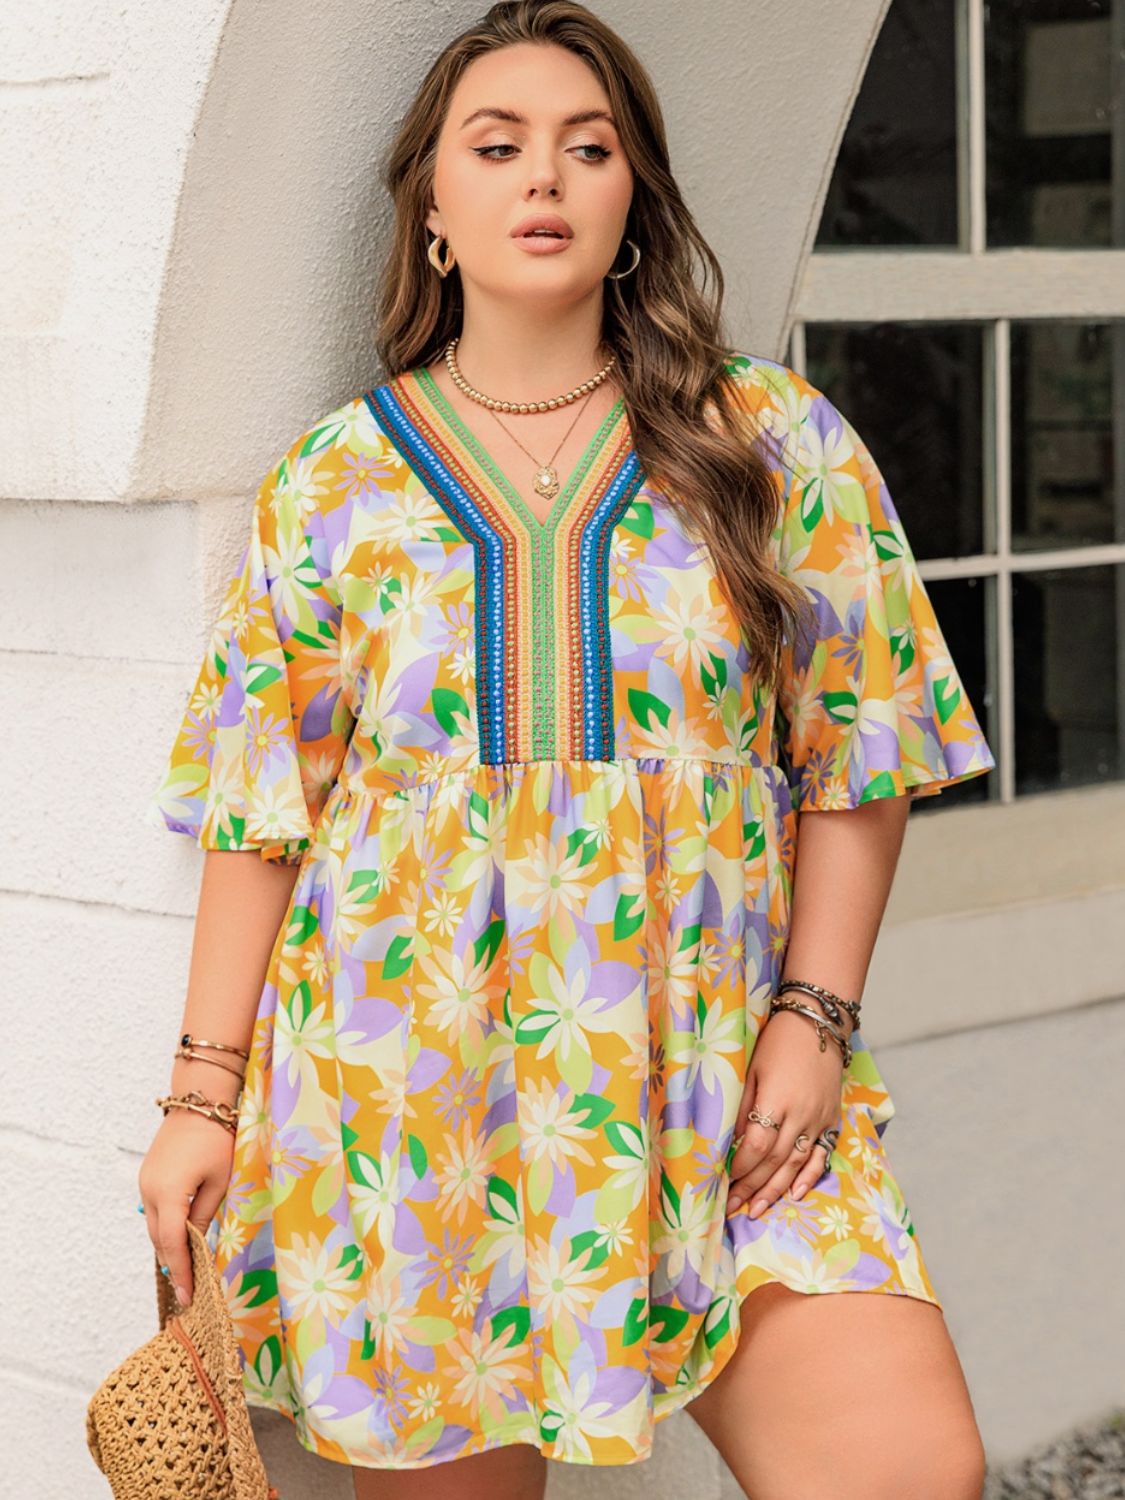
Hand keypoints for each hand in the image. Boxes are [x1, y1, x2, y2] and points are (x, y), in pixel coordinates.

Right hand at [137, 1109, 234, 1307]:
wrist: (198, 1102)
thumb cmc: (217, 1139)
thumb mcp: (219, 1181)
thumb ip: (205, 1215)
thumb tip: (197, 1244)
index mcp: (169, 1195)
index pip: (173, 1244)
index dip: (182, 1272)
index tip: (189, 1296)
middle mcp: (149, 1192)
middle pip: (160, 1239)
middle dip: (174, 1264)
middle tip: (189, 1290)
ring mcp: (144, 1183)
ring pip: (155, 1225)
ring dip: (168, 1246)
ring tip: (185, 1269)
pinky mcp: (147, 1175)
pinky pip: (154, 1210)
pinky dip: (165, 1226)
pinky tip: (179, 1237)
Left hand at [726, 1009, 845, 1216]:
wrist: (817, 1023)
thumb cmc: (777, 1042)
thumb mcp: (751, 1068)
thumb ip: (742, 1106)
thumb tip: (727, 1140)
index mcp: (778, 1101)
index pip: (757, 1144)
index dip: (740, 1166)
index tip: (723, 1180)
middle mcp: (801, 1115)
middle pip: (774, 1160)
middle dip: (750, 1186)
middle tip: (730, 1206)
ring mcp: (818, 1120)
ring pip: (796, 1164)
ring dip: (775, 1190)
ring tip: (755, 1210)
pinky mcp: (830, 1119)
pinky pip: (821, 1155)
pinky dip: (808, 1176)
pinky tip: (794, 1194)